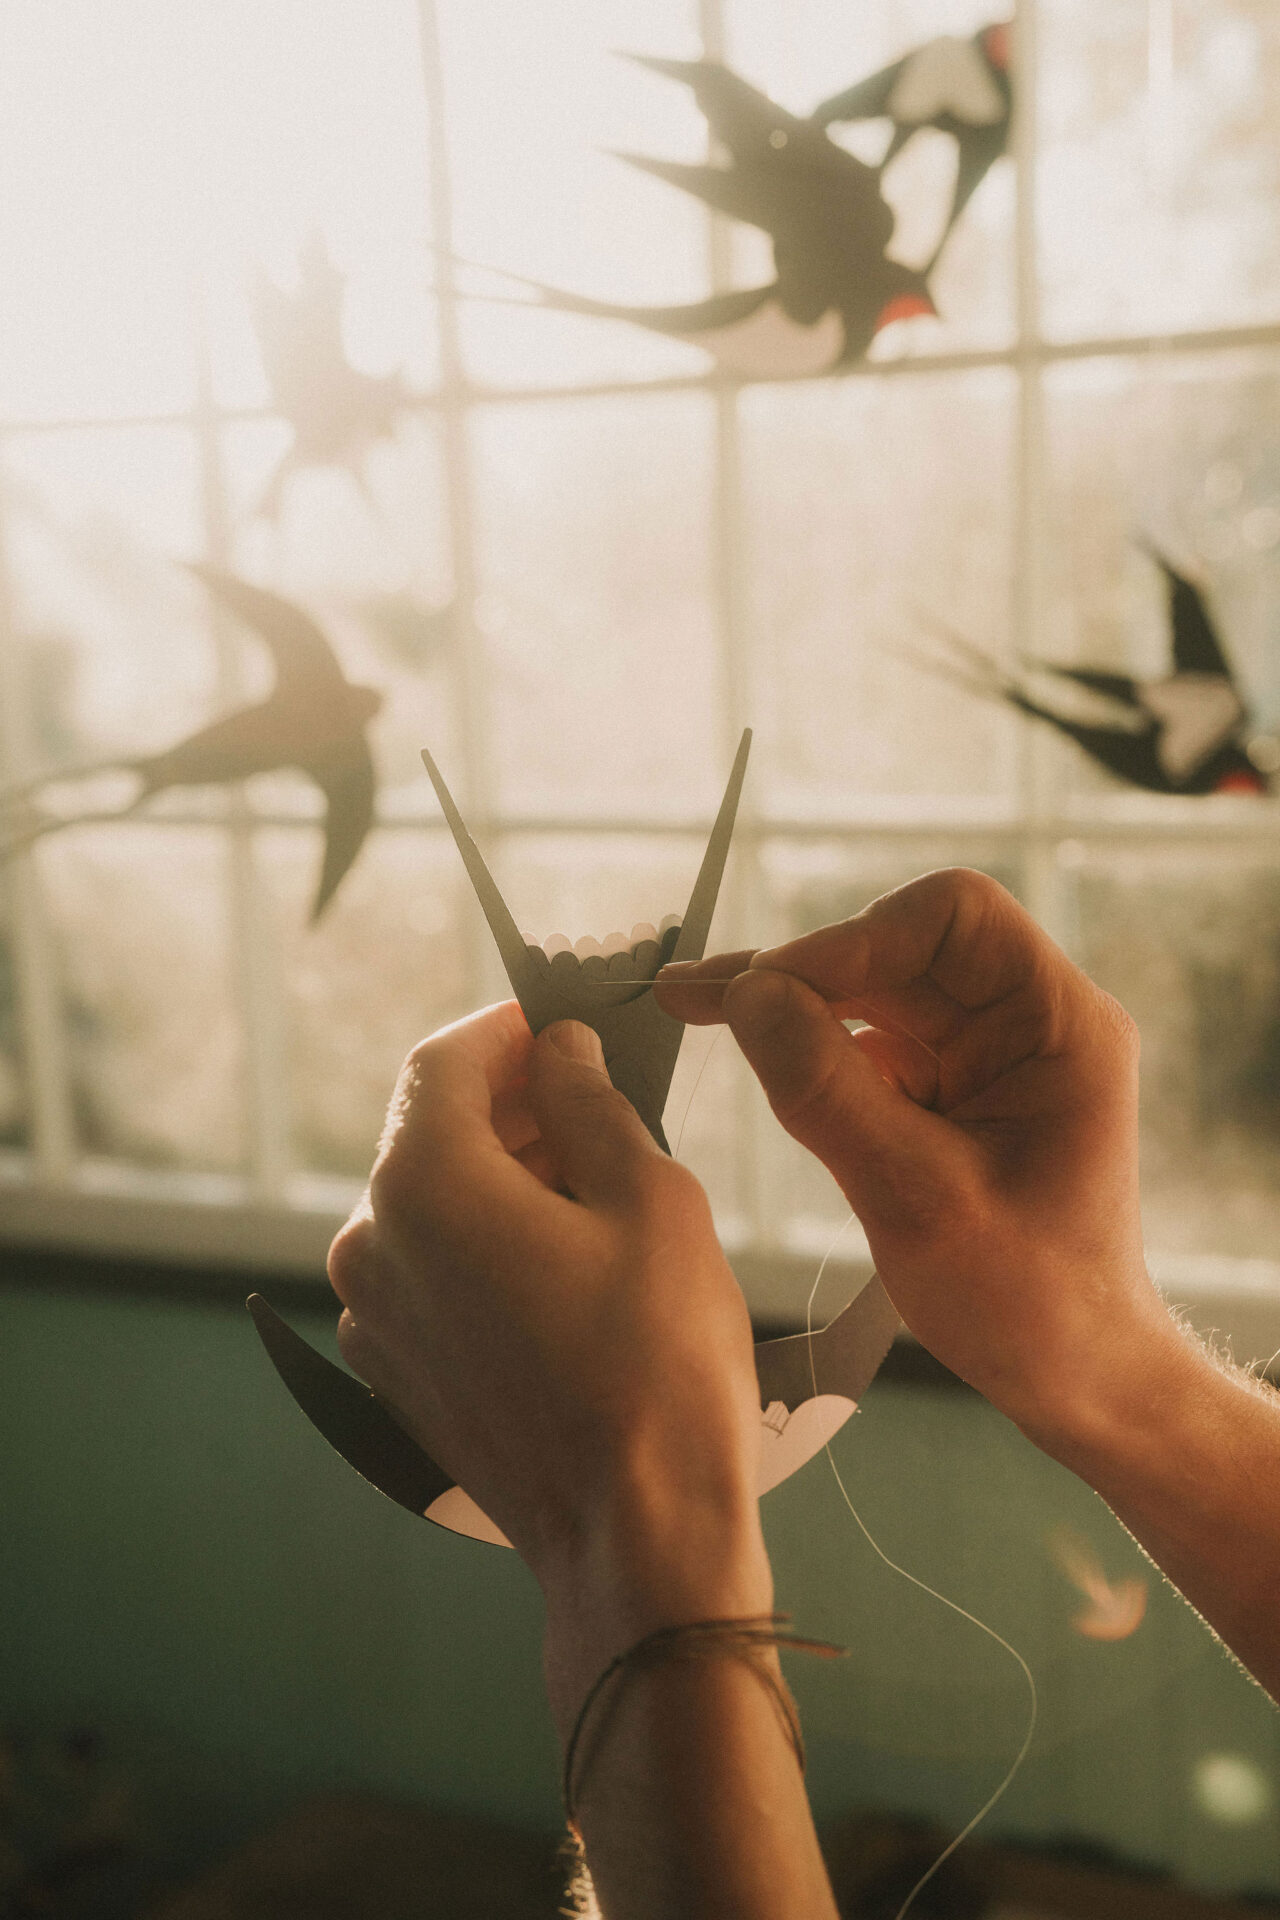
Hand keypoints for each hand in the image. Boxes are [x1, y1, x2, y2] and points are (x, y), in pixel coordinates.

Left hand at [327, 1003, 770, 1704]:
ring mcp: (373, 1316)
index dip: (508, 1029)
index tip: (568, 1025)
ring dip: (502, 1176)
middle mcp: (371, 1243)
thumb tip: (560, 1051)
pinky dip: (485, 1244)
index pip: (443, 1060)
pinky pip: (431, 1271)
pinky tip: (564, 1264)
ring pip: (433, 1204)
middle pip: (432, 1131)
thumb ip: (589, 1104)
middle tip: (602, 1100)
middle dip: (513, 1104)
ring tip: (598, 1188)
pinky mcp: (394, 1373)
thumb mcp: (650, 1199)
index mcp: (423, 1183)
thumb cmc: (658, 1361)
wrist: (637, 1537)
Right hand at [656, 868, 1179, 1445]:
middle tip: (692, 994)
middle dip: (800, 968)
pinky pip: (870, 1042)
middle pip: (901, 949)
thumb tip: (746, 995)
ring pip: (874, 991)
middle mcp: (1028, 1022)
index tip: (771, 990)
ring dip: (789, 1001)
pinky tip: (746, 1050)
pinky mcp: (951, 1091)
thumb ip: (830, 1093)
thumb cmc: (1028, 1303)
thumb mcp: (917, 1201)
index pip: (954, 918)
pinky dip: (806, 1045)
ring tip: (688, 1005)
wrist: (1073, 1381)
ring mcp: (988, 1054)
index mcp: (1060, 1025)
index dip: (856, 937)